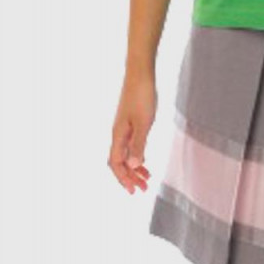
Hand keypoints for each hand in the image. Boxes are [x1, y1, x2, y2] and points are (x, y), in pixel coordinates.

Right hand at [108, 69, 156, 193]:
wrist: (140, 72)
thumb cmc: (141, 95)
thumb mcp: (144, 122)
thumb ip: (139, 144)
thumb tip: (134, 166)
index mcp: (118, 135)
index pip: (116, 163)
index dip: (124, 178)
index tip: (134, 190)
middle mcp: (118, 133)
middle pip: (119, 161)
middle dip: (130, 177)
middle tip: (143, 189)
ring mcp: (124, 126)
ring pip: (125, 153)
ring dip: (134, 167)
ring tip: (147, 178)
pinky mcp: (130, 120)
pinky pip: (130, 144)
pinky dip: (136, 154)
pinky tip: (144, 158)